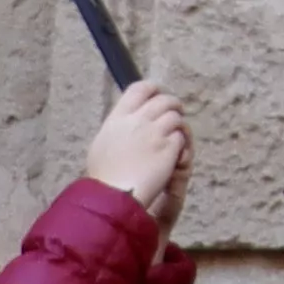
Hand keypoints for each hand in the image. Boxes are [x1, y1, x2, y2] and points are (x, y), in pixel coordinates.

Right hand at [87, 78, 190, 215]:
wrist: (114, 195)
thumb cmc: (104, 176)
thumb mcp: (103, 143)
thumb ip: (118, 127)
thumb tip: (127, 120)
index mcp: (118, 118)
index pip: (140, 88)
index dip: (154, 89)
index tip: (159, 95)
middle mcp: (138, 120)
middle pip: (164, 100)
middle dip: (173, 105)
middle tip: (175, 114)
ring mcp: (155, 133)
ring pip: (176, 117)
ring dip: (178, 126)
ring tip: (174, 137)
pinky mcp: (169, 147)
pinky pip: (181, 137)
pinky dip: (180, 145)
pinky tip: (174, 156)